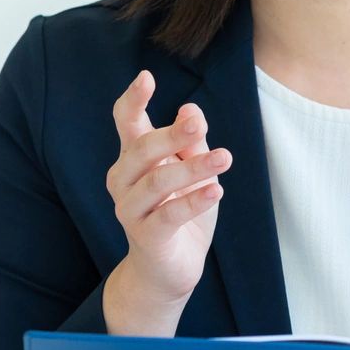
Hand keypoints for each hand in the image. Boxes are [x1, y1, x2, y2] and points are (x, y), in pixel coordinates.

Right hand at [104, 70, 231, 336]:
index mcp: (133, 159)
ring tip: (225, 158)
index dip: (133, 100)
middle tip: (198, 124)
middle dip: (171, 135)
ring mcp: (131, 211)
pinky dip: (193, 201)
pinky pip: (168, 216)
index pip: (126, 123)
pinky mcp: (147, 238)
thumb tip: (191, 109)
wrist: (168, 271)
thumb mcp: (193, 171)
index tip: (146, 77)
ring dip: (193, 168)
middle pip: (141, 149)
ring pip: (157, 182)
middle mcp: (124, 181)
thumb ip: (191, 142)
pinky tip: (215, 191)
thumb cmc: (180, 213)